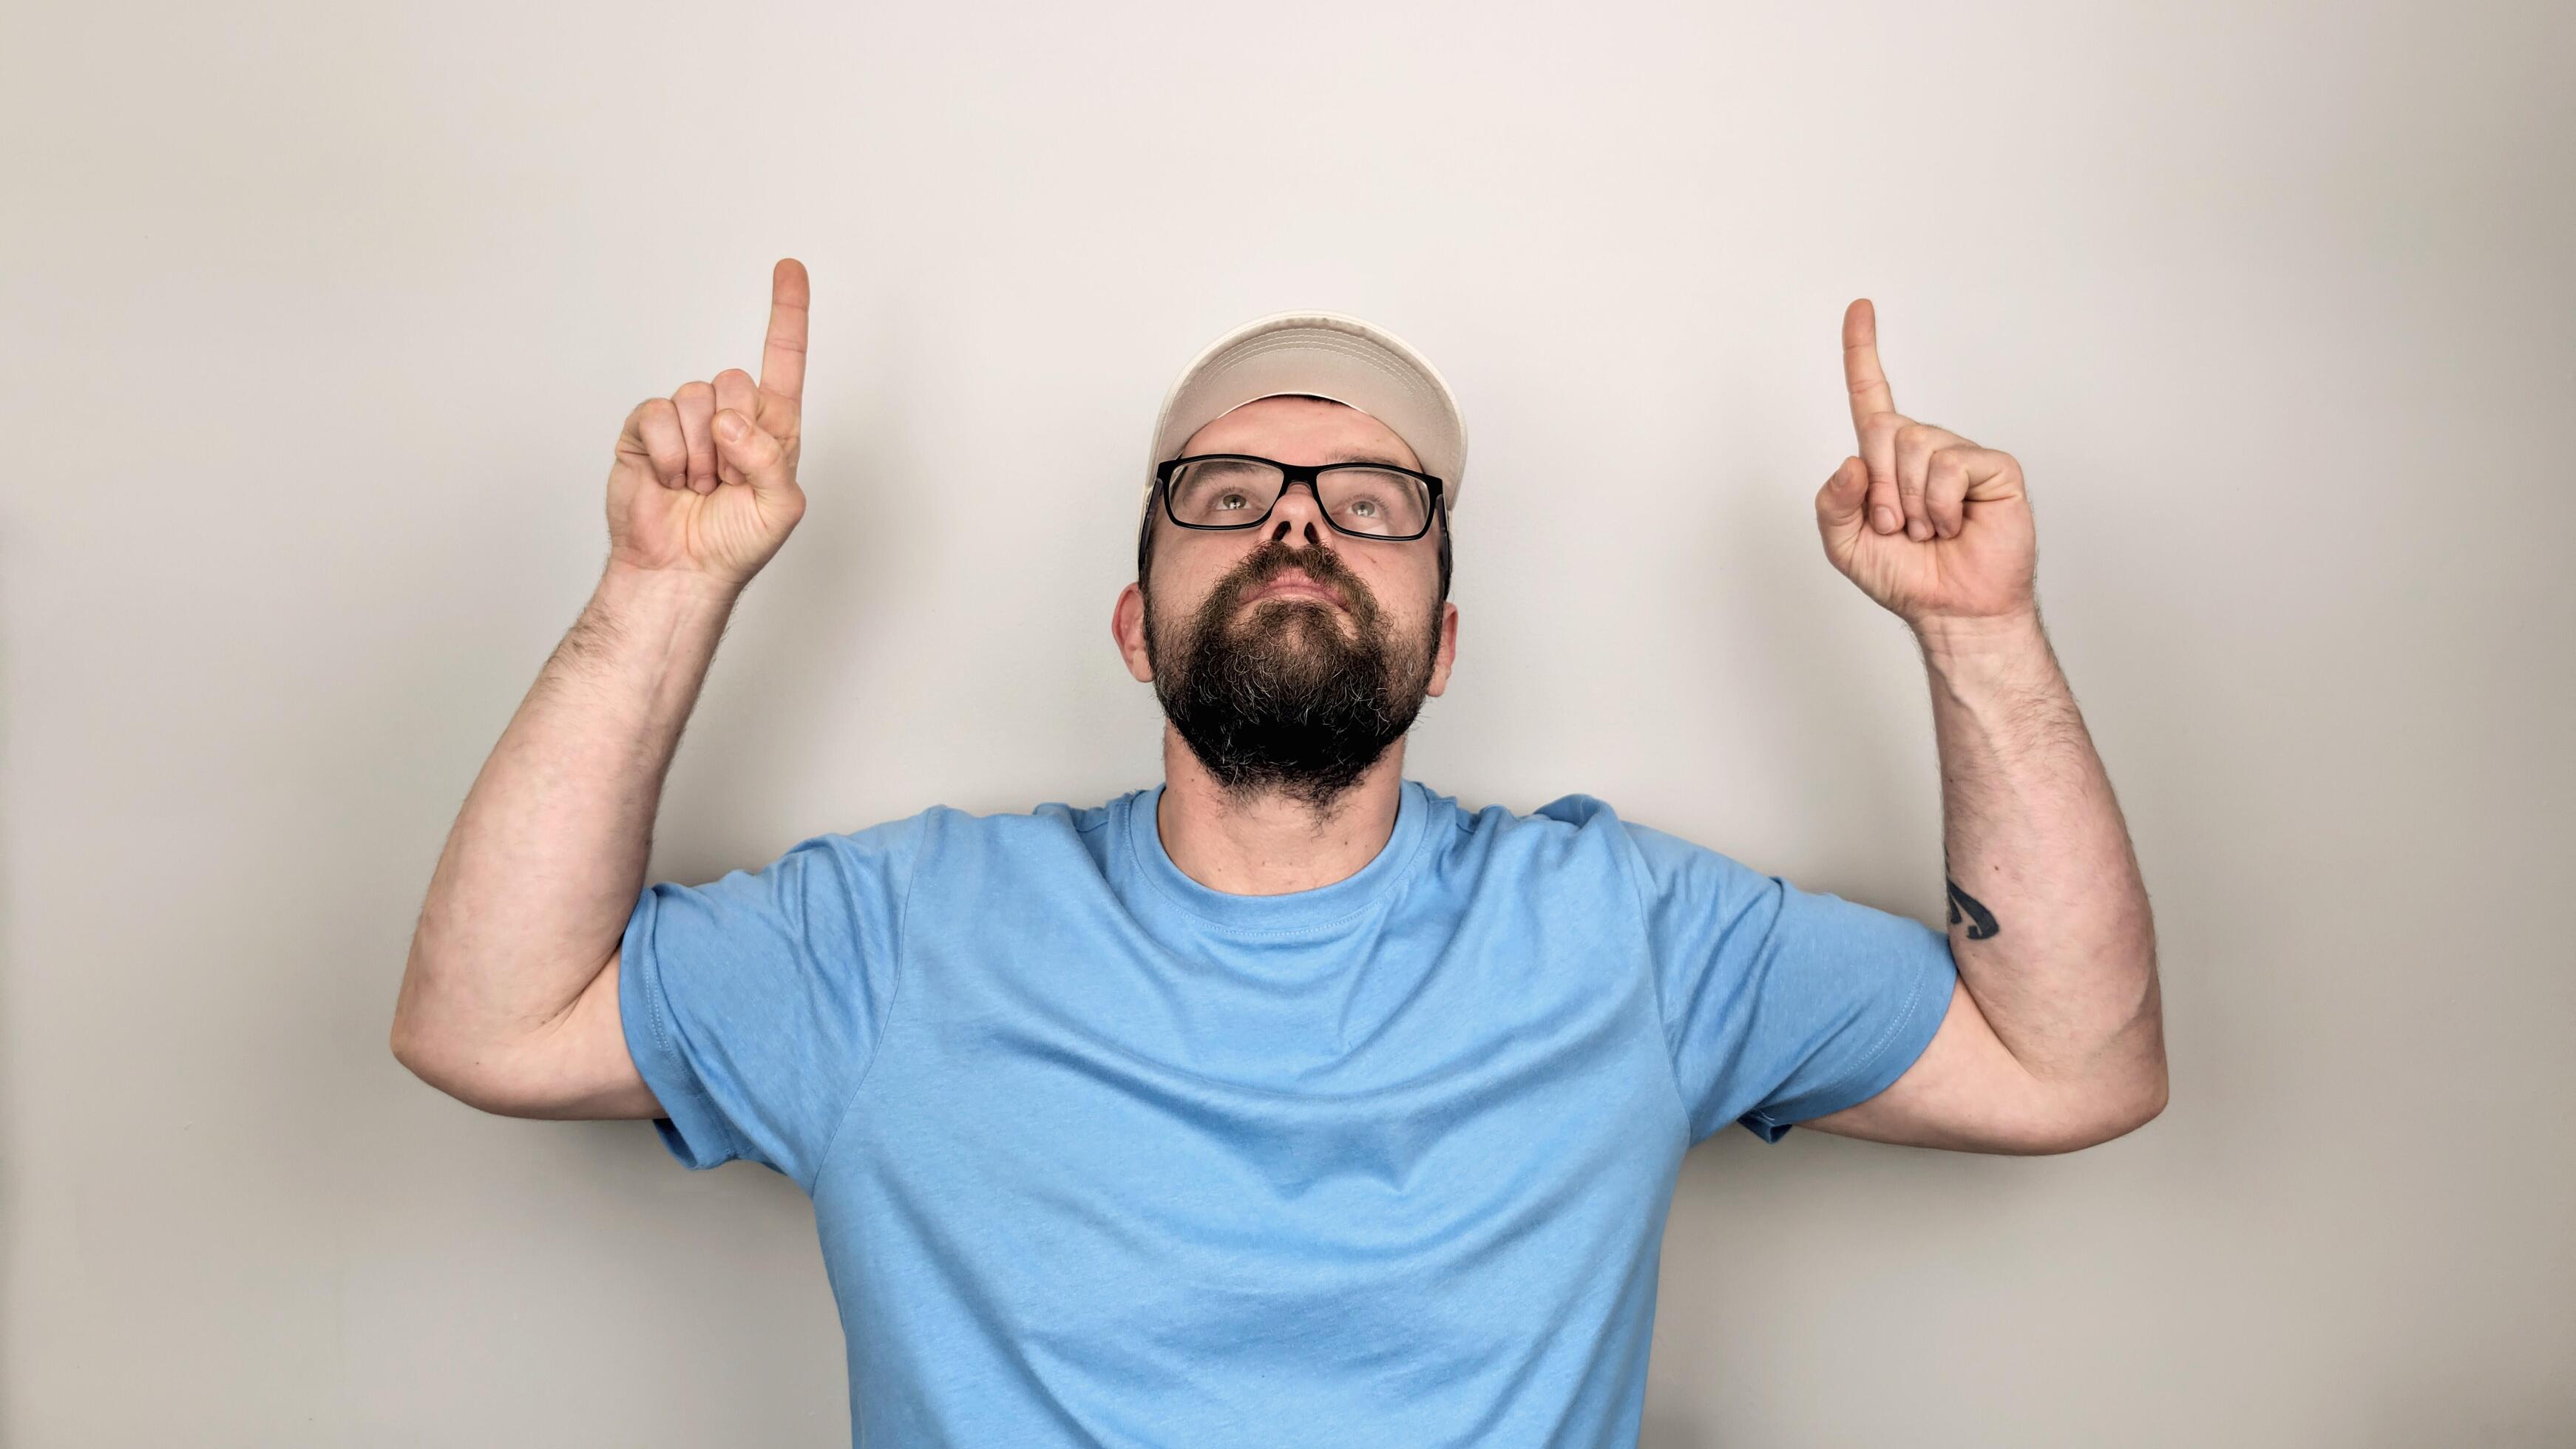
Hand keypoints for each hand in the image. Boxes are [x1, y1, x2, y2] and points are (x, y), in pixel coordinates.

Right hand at [604, 259, 811, 591]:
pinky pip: (657, 415)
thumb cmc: (736, 543)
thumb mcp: (780, 506)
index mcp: (771, 426)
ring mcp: (686, 421)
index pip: (783, 359)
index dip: (787, 313)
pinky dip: (668, 454)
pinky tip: (671, 481)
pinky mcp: (646, 430)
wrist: (681, 571)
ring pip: (695, 397)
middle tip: (725, 481)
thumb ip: (771, 458)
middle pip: (734, 379)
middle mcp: (730, 415)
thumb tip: (731, 421)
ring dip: (700, 453)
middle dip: (732, 436)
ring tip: (698, 487)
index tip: (789, 267)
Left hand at [1814, 299, 2036, 629]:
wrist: (1953, 610)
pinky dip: (1942, 504)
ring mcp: (1961, 454)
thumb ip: (1830, 504)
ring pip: (1916, 447)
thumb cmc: (1905, 576)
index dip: (1862, 352)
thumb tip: (1852, 461)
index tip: (1860, 306)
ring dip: (1912, 502)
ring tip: (1930, 530)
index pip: (1871, 395)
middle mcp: (1923, 447)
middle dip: (1880, 487)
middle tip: (1898, 527)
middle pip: (1883, 429)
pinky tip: (1956, 525)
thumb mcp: (1844, 545)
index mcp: (1886, 459)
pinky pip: (1951, 466)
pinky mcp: (1994, 468)